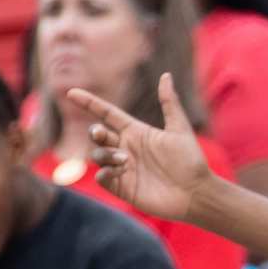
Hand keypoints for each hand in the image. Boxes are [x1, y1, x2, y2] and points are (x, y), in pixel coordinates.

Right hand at [67, 74, 209, 221]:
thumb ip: (170, 103)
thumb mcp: (180, 129)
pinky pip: (102, 177)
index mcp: (137, 132)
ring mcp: (123, 168)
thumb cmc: (191, 161)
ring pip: (98, 155)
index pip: (107, 114)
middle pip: (99, 135)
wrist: (196, 193)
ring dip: (105, 154)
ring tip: (124, 160)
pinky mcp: (122, 187)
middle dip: (96, 132)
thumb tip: (166, 75)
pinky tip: (118, 171)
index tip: (71, 92)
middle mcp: (127, 148)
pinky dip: (104, 173)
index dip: (89, 103)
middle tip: (101, 133)